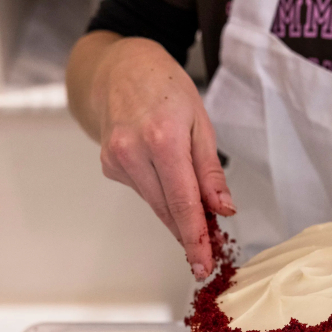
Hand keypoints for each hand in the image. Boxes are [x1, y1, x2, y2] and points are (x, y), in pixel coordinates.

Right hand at [83, 36, 235, 278]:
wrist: (117, 68)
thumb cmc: (164, 86)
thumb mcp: (201, 121)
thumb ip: (210, 171)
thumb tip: (222, 209)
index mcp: (162, 138)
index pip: (182, 202)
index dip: (195, 238)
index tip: (203, 264)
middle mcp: (132, 152)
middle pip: (167, 210)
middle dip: (189, 234)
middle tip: (208, 255)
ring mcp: (116, 161)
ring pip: (155, 204)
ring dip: (176, 215)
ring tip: (196, 217)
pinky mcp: (109, 166)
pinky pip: (143, 191)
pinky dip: (160, 193)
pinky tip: (165, 175)